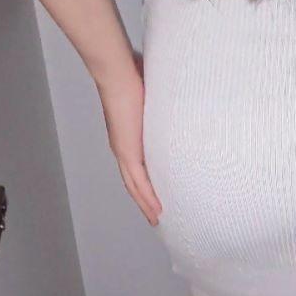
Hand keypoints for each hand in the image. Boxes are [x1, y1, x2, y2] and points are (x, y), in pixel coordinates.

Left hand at [97, 64, 162, 225]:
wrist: (118, 75)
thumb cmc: (132, 77)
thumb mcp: (152, 95)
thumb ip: (160, 102)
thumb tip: (177, 97)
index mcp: (127, 137)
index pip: (136, 166)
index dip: (144, 182)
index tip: (156, 193)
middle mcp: (122, 148)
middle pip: (133, 182)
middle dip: (144, 200)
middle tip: (156, 216)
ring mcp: (123, 152)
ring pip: (134, 187)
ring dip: (145, 205)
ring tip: (157, 220)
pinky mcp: (128, 153)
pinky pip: (139, 182)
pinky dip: (147, 198)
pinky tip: (157, 211)